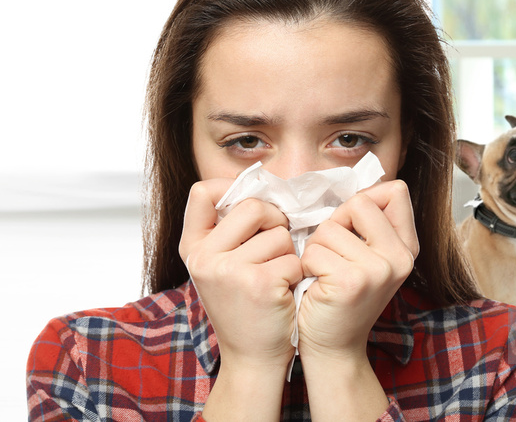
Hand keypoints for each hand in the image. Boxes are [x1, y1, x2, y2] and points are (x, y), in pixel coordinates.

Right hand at [179, 179, 303, 368]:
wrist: (252, 358)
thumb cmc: (244, 307)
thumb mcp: (220, 267)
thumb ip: (228, 231)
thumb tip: (256, 185)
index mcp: (192, 248)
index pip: (202, 191)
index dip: (231, 188)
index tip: (250, 206)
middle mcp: (203, 257)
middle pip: (252, 205)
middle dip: (274, 221)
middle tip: (276, 245)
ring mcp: (229, 270)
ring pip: (279, 233)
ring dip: (288, 252)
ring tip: (276, 277)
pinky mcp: (259, 283)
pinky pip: (293, 257)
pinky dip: (297, 273)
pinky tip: (284, 293)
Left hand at [297, 179, 418, 360]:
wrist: (334, 346)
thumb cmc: (341, 297)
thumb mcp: (368, 257)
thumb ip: (370, 224)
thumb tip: (364, 185)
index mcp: (407, 247)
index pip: (395, 190)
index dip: (364, 203)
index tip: (353, 230)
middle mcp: (401, 257)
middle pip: (359, 202)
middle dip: (335, 224)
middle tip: (334, 256)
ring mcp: (379, 270)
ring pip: (329, 227)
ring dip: (316, 248)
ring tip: (324, 274)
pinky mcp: (352, 281)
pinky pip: (314, 251)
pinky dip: (306, 266)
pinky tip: (316, 286)